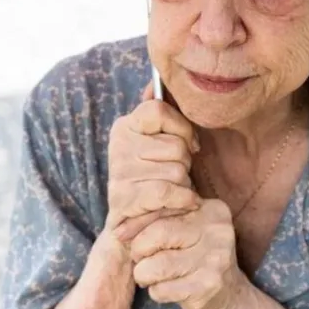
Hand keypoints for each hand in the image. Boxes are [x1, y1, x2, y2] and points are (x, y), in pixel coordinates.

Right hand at [105, 82, 201, 242]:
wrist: (136, 227)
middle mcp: (118, 144)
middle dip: (185, 163)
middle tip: (174, 175)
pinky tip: (183, 203)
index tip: (189, 144)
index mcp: (126, 126)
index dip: (182, 128)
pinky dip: (182, 199)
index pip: (158, 109)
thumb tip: (155, 81)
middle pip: (176, 144)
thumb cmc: (156, 180)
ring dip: (183, 184)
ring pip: (176, 169)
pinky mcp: (124, 198)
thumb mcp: (161, 144)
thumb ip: (165, 116)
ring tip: (171, 191)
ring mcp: (119, 171)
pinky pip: (168, 190)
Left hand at [129, 199, 248, 308]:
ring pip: (156, 265)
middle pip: (157, 234)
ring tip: (152, 276)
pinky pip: (163, 289)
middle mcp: (217, 229)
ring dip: (144, 275)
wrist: (226, 292)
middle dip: (139, 251)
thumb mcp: (183, 229)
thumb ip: (158, 219)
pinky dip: (156, 292)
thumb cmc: (194, 257)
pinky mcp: (209, 284)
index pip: (163, 207)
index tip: (122, 235)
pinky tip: (168, 288)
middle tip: (141, 260)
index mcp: (210, 208)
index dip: (135, 223)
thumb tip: (119, 229)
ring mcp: (216, 257)